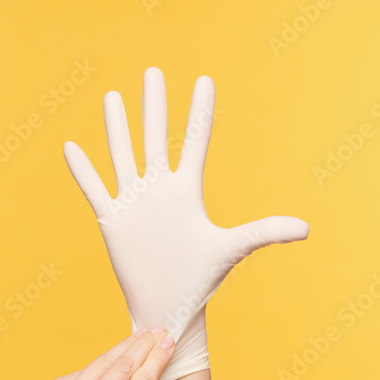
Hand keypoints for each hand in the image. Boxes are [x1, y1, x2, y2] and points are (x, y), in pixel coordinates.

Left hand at [18, 329, 175, 379]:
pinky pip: (85, 370)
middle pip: (123, 366)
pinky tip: (116, 353)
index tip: (169, 342)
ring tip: (142, 334)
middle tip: (160, 330)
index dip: (157, 358)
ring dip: (126, 345)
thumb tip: (142, 366)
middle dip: (144, 345)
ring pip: (103, 362)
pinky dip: (103, 361)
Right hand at [63, 67, 308, 379]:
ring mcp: (135, 203)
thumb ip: (265, 232)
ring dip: (118, 127)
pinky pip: (94, 189)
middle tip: (153, 72)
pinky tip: (72, 147)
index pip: (195, 141)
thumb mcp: (233, 249)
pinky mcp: (113, 221)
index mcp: (187, 190)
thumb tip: (307, 229)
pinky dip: (83, 170)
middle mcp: (159, 190)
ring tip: (113, 97)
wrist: (169, 307)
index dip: (200, 111)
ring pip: (123, 155)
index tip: (205, 81)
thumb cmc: (202, 280)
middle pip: (155, 137)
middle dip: (154, 105)